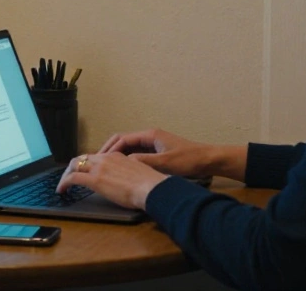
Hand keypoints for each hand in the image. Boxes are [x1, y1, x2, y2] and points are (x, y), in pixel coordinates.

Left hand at [56, 152, 167, 209]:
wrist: (151, 188)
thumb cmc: (150, 185)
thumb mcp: (138, 173)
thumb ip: (129, 173)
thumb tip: (127, 181)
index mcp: (117, 156)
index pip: (96, 157)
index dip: (87, 164)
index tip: (84, 172)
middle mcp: (106, 158)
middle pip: (82, 158)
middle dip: (73, 167)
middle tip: (68, 177)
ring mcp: (99, 168)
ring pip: (75, 165)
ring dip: (67, 174)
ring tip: (63, 185)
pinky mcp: (94, 179)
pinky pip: (73, 178)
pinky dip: (64, 183)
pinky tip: (62, 190)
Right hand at [98, 128, 226, 178]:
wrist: (208, 159)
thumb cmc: (189, 159)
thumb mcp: (165, 163)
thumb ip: (144, 161)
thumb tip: (124, 163)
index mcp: (150, 135)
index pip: (123, 139)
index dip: (110, 149)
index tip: (100, 159)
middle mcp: (149, 136)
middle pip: (123, 140)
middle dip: (109, 150)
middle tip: (97, 161)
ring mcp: (153, 144)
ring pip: (129, 147)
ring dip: (117, 155)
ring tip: (105, 166)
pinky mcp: (157, 151)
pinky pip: (136, 153)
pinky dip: (127, 159)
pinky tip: (122, 170)